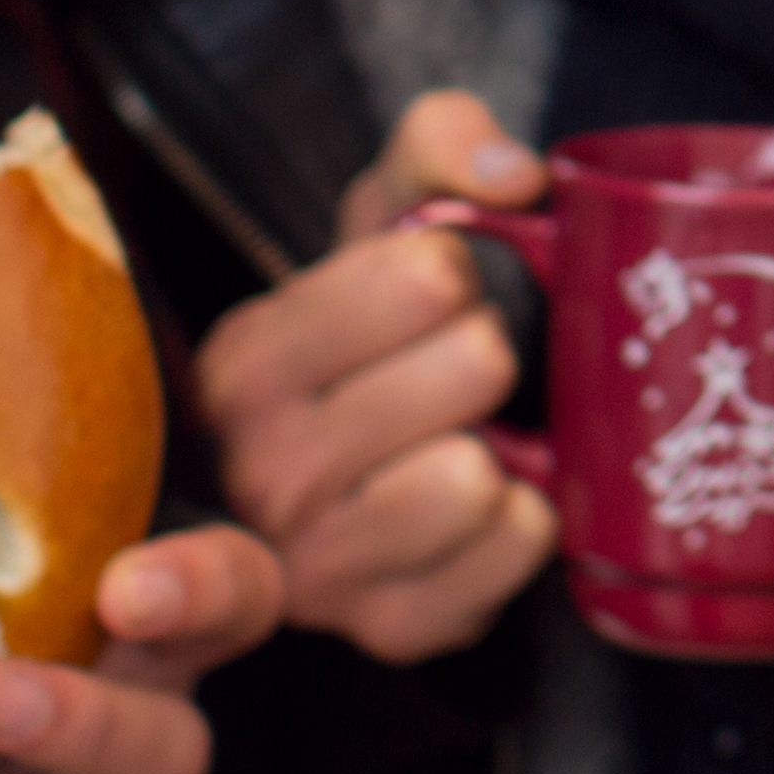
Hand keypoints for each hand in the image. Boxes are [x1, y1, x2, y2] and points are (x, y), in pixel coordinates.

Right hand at [196, 94, 557, 661]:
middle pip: (474, 366)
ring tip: (467, 433)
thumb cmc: (374, 332)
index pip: (421, 278)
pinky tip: (488, 496)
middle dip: (489, 349)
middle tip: (462, 365)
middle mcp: (262, 473)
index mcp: (246, 361)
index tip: (433, 289)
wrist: (361, 469)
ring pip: (477, 477)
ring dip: (503, 441)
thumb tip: (511, 175)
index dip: (458, 268)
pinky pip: (519, 544)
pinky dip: (528, 512)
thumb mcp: (383, 216)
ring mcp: (323, 568)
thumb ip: (436, 146)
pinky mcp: (399, 627)